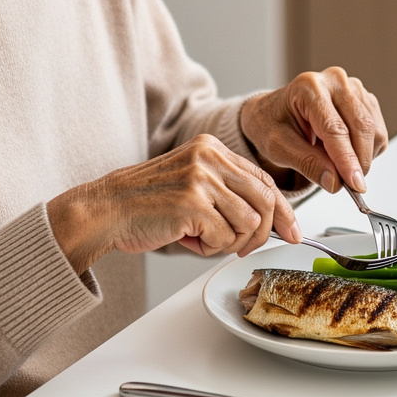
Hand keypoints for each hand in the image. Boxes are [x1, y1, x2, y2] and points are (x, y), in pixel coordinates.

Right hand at [48, 134, 299, 273]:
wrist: (104, 210)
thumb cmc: (147, 204)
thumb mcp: (192, 183)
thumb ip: (228, 192)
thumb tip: (272, 220)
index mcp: (212, 148)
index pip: (264, 179)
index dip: (282, 209)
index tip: (292, 231)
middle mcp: (209, 158)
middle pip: (265, 199)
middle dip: (263, 232)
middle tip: (245, 248)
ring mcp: (201, 179)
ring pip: (249, 222)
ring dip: (231, 243)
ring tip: (204, 240)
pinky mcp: (192, 204)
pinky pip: (225, 237)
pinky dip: (211, 248)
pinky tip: (189, 240)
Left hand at [239, 67, 387, 193]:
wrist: (273, 112)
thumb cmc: (271, 124)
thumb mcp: (278, 148)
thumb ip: (307, 164)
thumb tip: (335, 182)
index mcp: (309, 87)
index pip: (335, 128)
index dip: (347, 159)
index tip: (355, 185)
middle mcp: (335, 81)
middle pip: (362, 127)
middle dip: (359, 162)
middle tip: (350, 186)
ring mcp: (353, 88)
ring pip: (374, 131)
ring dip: (364, 157)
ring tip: (337, 163)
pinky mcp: (365, 99)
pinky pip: (378, 131)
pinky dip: (368, 150)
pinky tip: (346, 151)